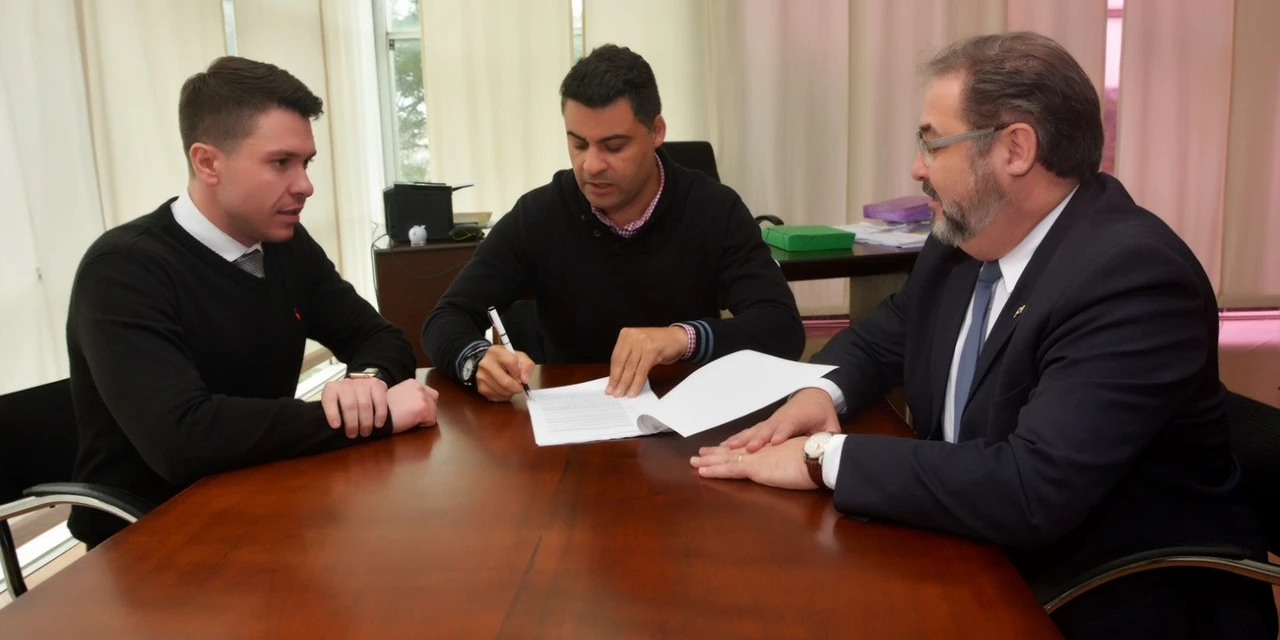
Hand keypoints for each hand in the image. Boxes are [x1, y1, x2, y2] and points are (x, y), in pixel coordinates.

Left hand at [321, 377, 389, 437]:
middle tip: (353, 434)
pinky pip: (379, 400)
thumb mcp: (334, 408)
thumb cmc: (344, 404)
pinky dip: (380, 414)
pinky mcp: (376, 384)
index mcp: (331, 389)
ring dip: (366, 421)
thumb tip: (336, 429)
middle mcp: (346, 384)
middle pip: (349, 404)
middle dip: (352, 423)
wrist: (358, 392)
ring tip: (365, 432)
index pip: (329, 399)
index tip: (336, 426)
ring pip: (365, 404)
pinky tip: (378, 424)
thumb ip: (333, 416)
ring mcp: (362, 383)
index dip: (332, 413)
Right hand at [385, 379, 439, 431]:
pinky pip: (431, 421)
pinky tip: (411, 422)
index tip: (414, 408)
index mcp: (413, 383)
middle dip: (427, 408)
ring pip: (433, 411)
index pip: (429, 392)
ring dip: (424, 417)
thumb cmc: (383, 408)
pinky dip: (423, 425)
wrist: (377, 415)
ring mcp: (423, 398)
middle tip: (414, 415)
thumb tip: (416, 402)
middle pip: (433, 400)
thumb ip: (410, 395)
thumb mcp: (398, 394)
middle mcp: (420, 387)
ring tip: (410, 419)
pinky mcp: (424, 409)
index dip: (424, 402)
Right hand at [476, 346, 533, 401]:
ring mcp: (481, 376)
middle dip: (517, 387)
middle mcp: (486, 364)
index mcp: (496, 352)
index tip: (522, 376)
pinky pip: (496, 397)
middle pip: (506, 382)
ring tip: (511, 386)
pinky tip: (504, 389)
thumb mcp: (519, 357)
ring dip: (511, 392)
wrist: (487, 362)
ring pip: (502, 392)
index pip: (511, 362)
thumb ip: (527, 365)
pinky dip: (503, 396)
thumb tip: (525, 380)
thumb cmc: (505, 360)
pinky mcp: (480, 387)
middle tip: (519, 386)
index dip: (519, 372)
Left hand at [608, 326, 687, 396]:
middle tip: (613, 392)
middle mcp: (633, 336)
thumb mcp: (640, 346)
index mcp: (626, 334)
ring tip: (622, 394)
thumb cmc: (658, 343)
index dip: (612, 374)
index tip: (609, 385)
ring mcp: (642, 343)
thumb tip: (618, 378)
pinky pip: (641, 371)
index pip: (615, 357)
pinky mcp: (651, 351)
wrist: (678, 338)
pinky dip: (637, 383)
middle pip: (621, 363)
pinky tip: (634, 391)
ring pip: (630, 368)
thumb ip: (629, 357)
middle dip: (617, 380)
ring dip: (626, 384)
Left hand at [690, 437, 816, 489]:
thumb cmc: (817, 459)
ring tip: (693, 462)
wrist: (819, 456)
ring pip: (726, 459)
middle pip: (732, 451)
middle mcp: (760, 451)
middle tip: (699, 455)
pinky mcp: (755, 468)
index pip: (748, 449)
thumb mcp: (803, 460)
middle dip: (715, 454)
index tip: (722, 449)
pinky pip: (729, 470)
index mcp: (771, 449)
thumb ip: (794, 462)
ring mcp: (756, 458)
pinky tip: (702, 472)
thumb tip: (797, 466)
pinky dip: (714, 471)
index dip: (733, 449)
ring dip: (708, 462)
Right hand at [721, 387, 839, 452]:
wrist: (813, 394)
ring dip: (741, 439)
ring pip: (754, 430)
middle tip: (749, 449)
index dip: (782, 434)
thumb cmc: (821, 412)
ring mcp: (771, 421)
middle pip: (767, 429)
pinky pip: (750, 432)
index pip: (788, 426)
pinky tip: (724, 446)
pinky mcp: (766, 425)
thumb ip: (829, 437)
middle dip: (758, 439)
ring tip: (726, 448)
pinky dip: (737, 438)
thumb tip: (829, 450)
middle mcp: (781, 419)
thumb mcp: (830, 425)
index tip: (775, 442)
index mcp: (798, 418)